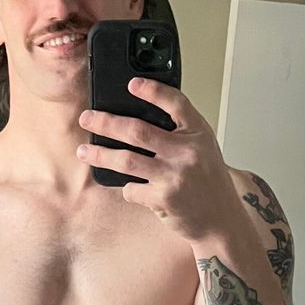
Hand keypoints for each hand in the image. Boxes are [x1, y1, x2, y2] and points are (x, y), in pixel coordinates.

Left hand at [77, 78, 237, 242]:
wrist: (221, 220)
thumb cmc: (208, 183)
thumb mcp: (203, 149)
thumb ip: (180, 134)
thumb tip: (138, 120)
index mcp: (199, 133)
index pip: (175, 103)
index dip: (153, 91)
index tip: (132, 84)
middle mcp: (187, 151)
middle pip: (137, 130)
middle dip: (106, 123)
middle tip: (87, 118)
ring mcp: (174, 175)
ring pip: (126, 160)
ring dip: (100, 155)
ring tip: (83, 151)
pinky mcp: (163, 198)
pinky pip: (132, 189)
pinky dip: (127, 188)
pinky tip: (131, 188)